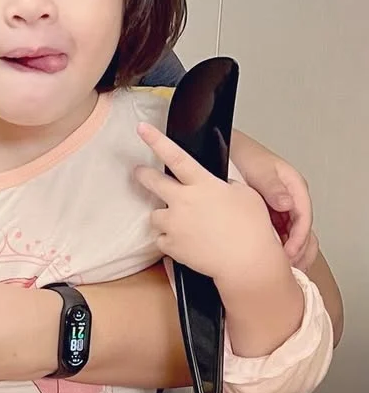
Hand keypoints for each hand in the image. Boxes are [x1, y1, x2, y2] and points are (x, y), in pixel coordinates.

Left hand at [136, 123, 288, 295]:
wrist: (246, 263)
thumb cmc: (251, 230)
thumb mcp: (245, 194)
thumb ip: (224, 185)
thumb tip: (216, 185)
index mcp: (202, 185)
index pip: (176, 157)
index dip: (157, 141)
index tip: (142, 129)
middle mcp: (183, 202)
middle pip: (153, 182)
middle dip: (143, 175)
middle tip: (140, 173)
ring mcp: (174, 224)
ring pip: (156, 214)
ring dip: (165, 216)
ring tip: (183, 223)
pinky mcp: (170, 245)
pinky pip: (162, 239)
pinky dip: (171, 240)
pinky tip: (188, 242)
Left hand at [229, 129, 312, 266]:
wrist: (224, 150)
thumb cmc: (243, 155)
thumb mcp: (258, 169)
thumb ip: (272, 187)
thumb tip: (286, 204)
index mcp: (293, 186)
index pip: (303, 216)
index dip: (298, 237)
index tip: (288, 253)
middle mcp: (289, 197)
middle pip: (300, 229)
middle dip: (295, 250)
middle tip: (285, 267)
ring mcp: (278, 206)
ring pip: (289, 234)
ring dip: (285, 251)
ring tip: (278, 268)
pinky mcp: (266, 212)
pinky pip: (275, 232)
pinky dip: (272, 246)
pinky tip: (263, 258)